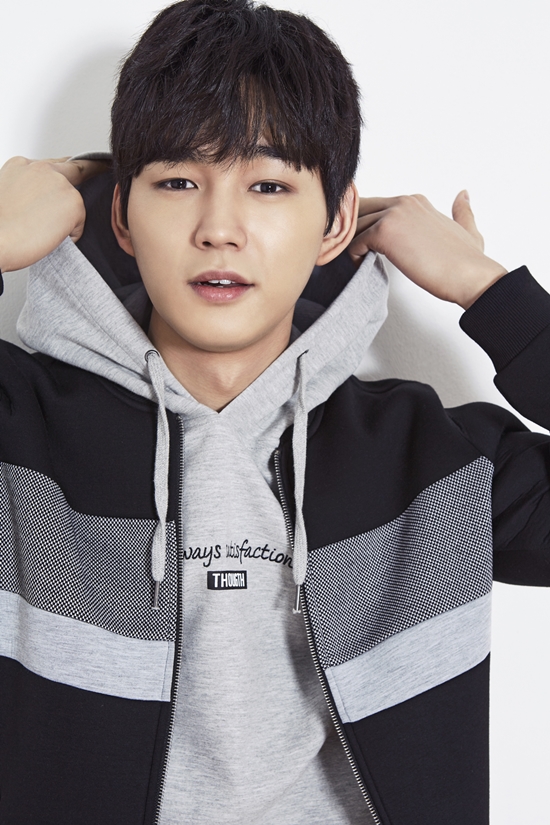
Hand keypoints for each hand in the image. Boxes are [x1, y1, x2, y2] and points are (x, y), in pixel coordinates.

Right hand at [0, 155, 108, 272]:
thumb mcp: (8, 195)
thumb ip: (28, 189)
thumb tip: (45, 202)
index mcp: (21, 166)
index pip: (50, 164)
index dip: (64, 169)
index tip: (75, 166)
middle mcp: (41, 169)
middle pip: (75, 167)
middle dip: (90, 168)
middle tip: (102, 167)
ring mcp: (59, 183)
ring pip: (74, 201)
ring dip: (66, 218)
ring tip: (41, 230)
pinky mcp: (74, 201)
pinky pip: (79, 224)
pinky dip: (70, 235)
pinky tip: (48, 237)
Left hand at [349, 190, 507, 308]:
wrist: (470, 275)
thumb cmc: (467, 261)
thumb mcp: (468, 228)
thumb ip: (462, 211)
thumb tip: (463, 195)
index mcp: (416, 202)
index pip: (376, 206)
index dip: (364, 224)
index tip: (361, 243)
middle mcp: (403, 203)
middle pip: (359, 210)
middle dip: (349, 230)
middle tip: (348, 252)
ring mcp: (393, 215)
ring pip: (353, 226)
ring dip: (349, 244)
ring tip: (351, 261)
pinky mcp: (385, 233)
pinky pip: (353, 242)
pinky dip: (351, 256)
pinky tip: (359, 267)